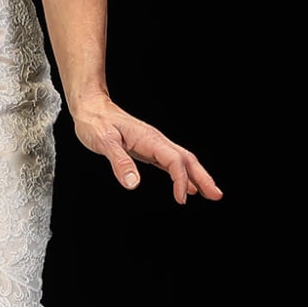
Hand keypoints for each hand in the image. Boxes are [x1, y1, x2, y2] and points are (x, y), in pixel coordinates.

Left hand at [71, 98, 222, 203]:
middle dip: (203, 177)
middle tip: (217, 196)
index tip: (181, 200)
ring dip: (198, 177)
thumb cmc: (94, 122)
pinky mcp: (148, 149)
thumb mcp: (103, 142)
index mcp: (149, 138)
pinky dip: (183, 175)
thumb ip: (119, 162)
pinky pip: (171, 163)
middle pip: (187, 159)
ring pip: (182, 161)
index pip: (174, 160)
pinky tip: (188, 187)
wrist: (90, 107)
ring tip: (211, 193)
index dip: (181, 180)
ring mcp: (153, 144)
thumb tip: (133, 184)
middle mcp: (156, 140)